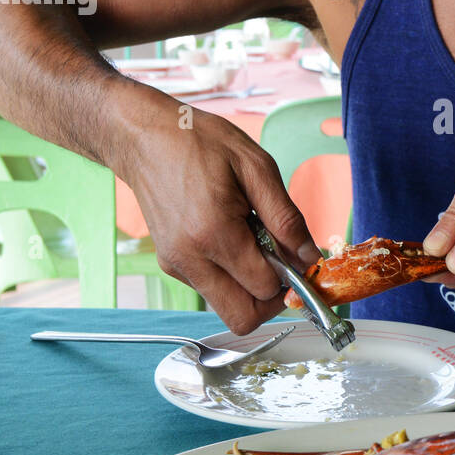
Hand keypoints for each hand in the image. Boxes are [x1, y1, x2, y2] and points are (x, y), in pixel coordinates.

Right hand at [120, 107, 320, 333]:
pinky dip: (231, 276)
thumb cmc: (200, 142)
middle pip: (243, 317)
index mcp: (214, 233)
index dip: (290, 276)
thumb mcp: (256, 167)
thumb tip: (309, 257)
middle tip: (280, 262)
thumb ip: (286, 218)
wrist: (144, 137)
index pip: (265, 288)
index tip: (296, 254)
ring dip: (250, 288)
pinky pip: (211, 289)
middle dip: (270, 298)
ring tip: (253, 243)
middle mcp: (189, 258)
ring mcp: (176, 265)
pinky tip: (232, 238)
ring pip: (227, 308)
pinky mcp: (170, 264)